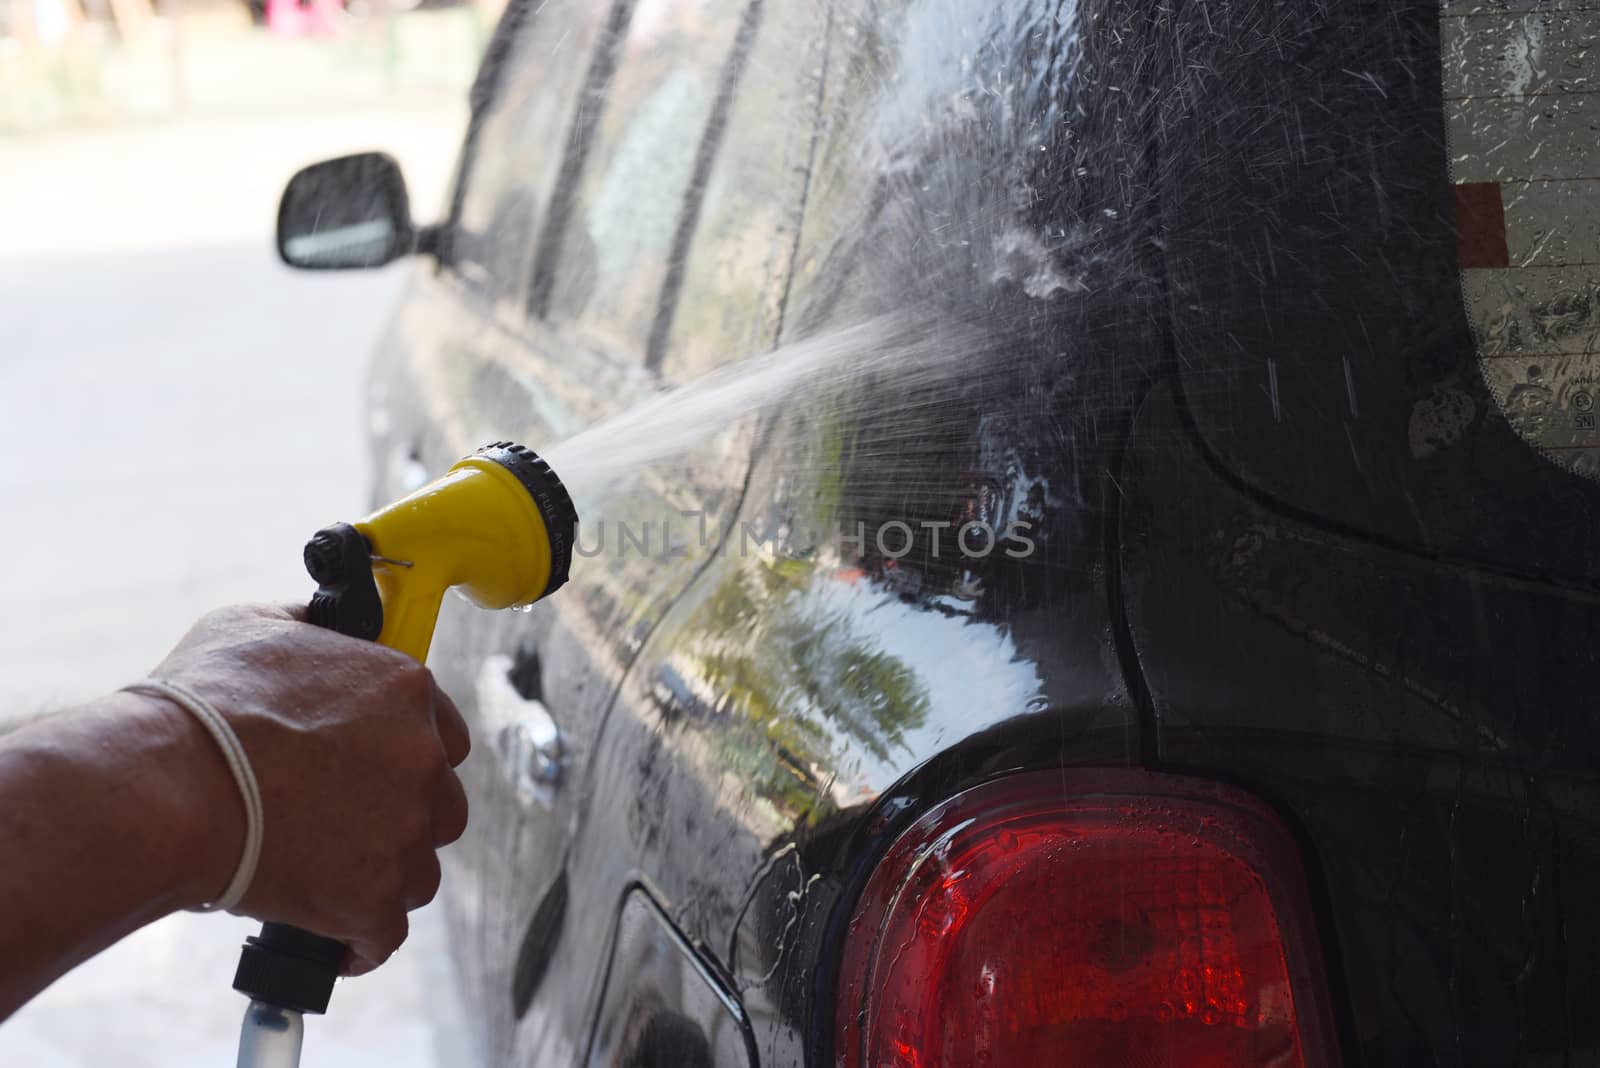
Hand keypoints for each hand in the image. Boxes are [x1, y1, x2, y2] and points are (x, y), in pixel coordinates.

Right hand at [145, 603, 468, 973]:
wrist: (167, 786)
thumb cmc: (202, 705)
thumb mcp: (256, 628)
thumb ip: (309, 629)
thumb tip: (320, 625)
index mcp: (406, 690)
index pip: (445, 732)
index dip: (411, 754)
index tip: (376, 769)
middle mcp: (423, 760)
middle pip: (441, 804)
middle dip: (403, 817)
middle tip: (346, 823)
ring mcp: (405, 832)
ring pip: (420, 870)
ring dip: (383, 876)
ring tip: (329, 874)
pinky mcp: (375, 898)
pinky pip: (384, 934)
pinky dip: (360, 940)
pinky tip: (332, 935)